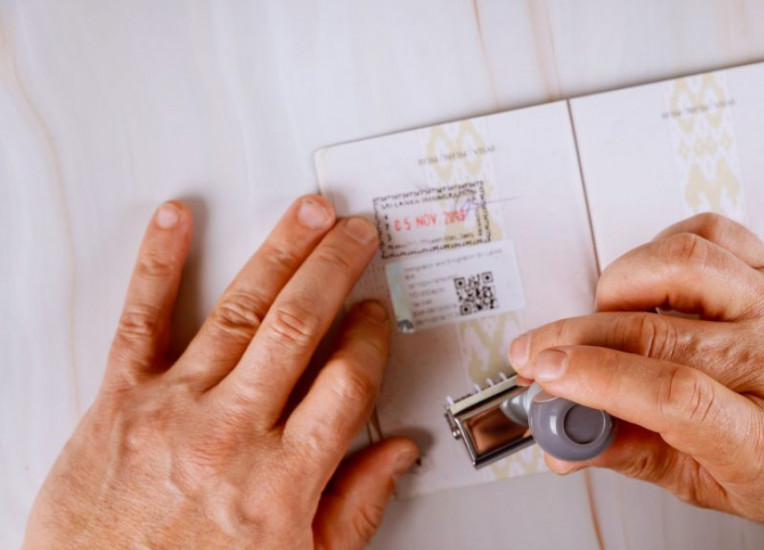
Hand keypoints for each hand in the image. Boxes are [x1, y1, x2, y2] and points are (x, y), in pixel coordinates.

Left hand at [24, 197, 416, 549]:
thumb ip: (356, 506)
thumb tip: (396, 456)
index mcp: (283, 480)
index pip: (346, 382)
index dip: (370, 338)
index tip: (376, 315)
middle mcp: (231, 435)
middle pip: (300, 327)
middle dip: (336, 268)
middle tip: (356, 235)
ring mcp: (173, 411)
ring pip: (239, 311)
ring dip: (280, 254)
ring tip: (306, 216)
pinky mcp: (118, 403)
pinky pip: (141, 321)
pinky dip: (158, 265)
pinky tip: (176, 225)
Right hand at [509, 213, 763, 547]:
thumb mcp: (715, 488)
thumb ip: (634, 457)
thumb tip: (568, 441)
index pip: (670, 394)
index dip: (594, 379)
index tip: (546, 377)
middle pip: (657, 331)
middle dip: (575, 338)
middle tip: (539, 354)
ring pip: (681, 263)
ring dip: (617, 286)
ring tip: (601, 316)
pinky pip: (712, 233)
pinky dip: (661, 247)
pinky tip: (650, 277)